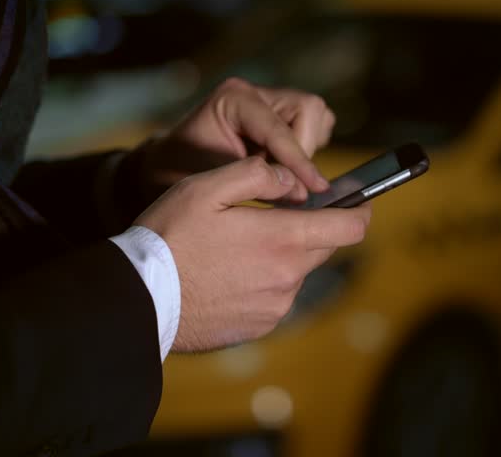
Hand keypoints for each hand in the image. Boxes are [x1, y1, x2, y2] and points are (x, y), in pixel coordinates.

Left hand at [121, 78, 335, 215]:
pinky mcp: (283, 116)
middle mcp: (256, 93)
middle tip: (288, 184)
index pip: (279, 128)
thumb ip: (256, 183)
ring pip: (317, 117)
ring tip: (280, 177)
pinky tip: (282, 170)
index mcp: (234, 98)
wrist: (167, 168)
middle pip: (308, 110)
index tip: (317, 189)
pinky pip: (313, 129)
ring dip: (306, 152)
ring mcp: (271, 101)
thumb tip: (303, 194)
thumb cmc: (180, 173)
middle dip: (303, 152)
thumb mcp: (212, 180)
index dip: (300, 161)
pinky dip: (305, 152)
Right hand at [135, 156, 370, 351]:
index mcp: (282, 239)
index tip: (360, 202)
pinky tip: (231, 274)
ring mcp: (275, 306)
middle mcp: (288, 277)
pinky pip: (277, 296)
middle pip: (323, 248)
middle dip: (312, 229)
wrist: (139, 299)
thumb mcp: (205, 188)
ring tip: (239, 248)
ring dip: (283, 256)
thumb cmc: (169, 237)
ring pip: (297, 271)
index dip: (360, 211)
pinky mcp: (260, 326)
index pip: (348, 227)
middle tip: (280, 215)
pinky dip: (266, 281)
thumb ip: (257, 174)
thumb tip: (291, 178)